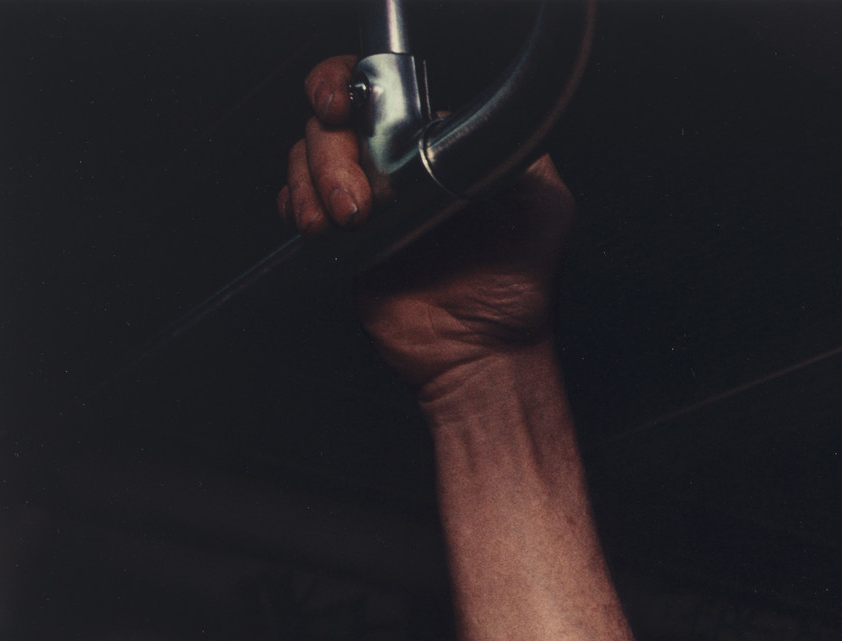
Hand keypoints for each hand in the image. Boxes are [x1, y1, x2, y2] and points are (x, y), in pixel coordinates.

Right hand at [276, 55, 575, 397]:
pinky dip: (297, 205)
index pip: (382, 92)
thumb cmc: (518, 289)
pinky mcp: (342, 238)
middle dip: (330, 153)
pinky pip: (297, 202)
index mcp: (437, 148)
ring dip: (313, 183)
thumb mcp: (545, 208)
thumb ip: (525, 154)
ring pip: (308, 157)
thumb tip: (501, 115)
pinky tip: (321, 229)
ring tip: (347, 222)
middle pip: (333, 124)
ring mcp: (367, 200)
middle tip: (356, 198)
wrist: (483, 354)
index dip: (350, 86)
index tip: (344, 107)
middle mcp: (397, 167)